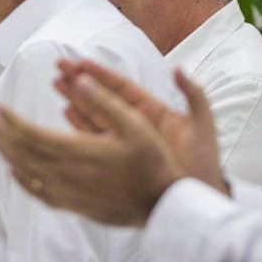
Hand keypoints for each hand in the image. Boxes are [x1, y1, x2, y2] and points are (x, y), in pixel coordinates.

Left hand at [0, 60, 222, 225]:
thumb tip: (79, 79)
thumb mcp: (134, 123)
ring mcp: (66, 192)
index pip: (30, 133)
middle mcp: (65, 173)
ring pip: (26, 172)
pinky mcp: (72, 206)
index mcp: (76, 150)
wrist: (162, 205)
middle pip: (22, 152)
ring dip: (8, 154)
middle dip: (2, 133)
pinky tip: (15, 171)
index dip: (10, 120)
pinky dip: (21, 179)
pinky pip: (37, 193)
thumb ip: (104, 100)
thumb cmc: (151, 162)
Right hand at [56, 59, 224, 191]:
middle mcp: (136, 123)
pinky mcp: (117, 158)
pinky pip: (94, 138)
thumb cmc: (204, 164)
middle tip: (60, 67)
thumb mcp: (202, 126)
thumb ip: (194, 95)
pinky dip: (79, 125)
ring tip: (57, 83)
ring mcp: (125, 141)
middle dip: (81, 81)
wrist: (196, 200)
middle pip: (103, 97)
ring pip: (94, 115)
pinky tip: (65, 112)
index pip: (121, 87)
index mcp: (153, 111)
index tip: (81, 62)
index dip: (101, 74)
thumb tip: (177, 69)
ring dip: (75, 99)